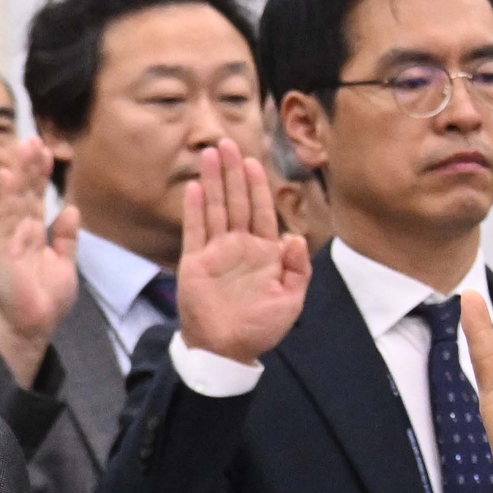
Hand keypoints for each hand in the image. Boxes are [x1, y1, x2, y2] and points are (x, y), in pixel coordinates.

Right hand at [0, 135, 81, 383]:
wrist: (32, 327)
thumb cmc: (45, 299)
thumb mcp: (64, 262)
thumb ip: (65, 237)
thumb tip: (70, 209)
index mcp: (30, 235)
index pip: (34, 198)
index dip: (39, 174)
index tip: (45, 148)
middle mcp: (15, 234)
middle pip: (23, 193)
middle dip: (29, 166)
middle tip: (34, 137)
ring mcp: (8, 242)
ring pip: (15, 200)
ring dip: (21, 173)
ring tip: (25, 147)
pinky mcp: (4, 253)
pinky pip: (8, 220)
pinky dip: (10, 198)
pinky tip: (12, 177)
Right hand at [173, 141, 310, 365]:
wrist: (227, 349)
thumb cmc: (261, 327)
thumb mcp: (292, 300)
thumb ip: (298, 268)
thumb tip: (294, 237)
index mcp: (264, 252)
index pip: (260, 210)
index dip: (256, 185)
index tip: (251, 160)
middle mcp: (239, 246)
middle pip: (235, 201)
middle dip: (232, 172)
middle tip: (225, 143)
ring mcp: (216, 253)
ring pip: (214, 208)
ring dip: (213, 181)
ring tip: (209, 155)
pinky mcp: (195, 263)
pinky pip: (195, 230)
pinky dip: (194, 209)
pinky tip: (195, 187)